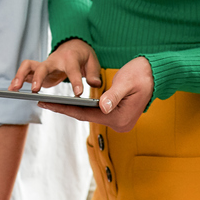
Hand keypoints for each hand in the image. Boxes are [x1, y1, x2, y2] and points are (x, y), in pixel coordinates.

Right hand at [11, 38, 100, 97]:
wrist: (73, 47)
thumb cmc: (83, 56)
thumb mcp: (92, 62)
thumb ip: (93, 74)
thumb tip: (94, 84)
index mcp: (70, 59)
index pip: (72, 70)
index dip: (75, 81)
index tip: (78, 94)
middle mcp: (54, 60)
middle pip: (43, 66)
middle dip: (38, 78)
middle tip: (35, 90)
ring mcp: (44, 65)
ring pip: (28, 66)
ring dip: (20, 76)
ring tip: (13, 89)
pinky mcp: (38, 70)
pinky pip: (25, 72)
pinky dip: (17, 80)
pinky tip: (11, 90)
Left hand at [38, 56, 153, 132]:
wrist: (156, 75)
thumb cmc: (142, 74)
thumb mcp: (127, 82)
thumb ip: (113, 95)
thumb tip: (103, 106)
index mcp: (120, 118)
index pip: (88, 115)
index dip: (67, 109)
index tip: (49, 104)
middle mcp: (119, 124)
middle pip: (87, 117)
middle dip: (66, 110)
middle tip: (43, 103)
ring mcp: (119, 122)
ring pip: (90, 116)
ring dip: (73, 109)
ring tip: (52, 103)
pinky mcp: (118, 117)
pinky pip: (96, 113)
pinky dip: (82, 108)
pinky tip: (69, 103)